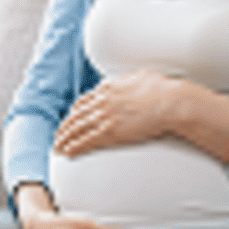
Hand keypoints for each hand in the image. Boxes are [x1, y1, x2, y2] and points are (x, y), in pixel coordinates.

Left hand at [53, 69, 185, 157]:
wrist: (171, 102)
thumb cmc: (162, 89)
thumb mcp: (140, 76)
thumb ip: (128, 79)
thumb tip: (127, 79)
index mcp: (108, 88)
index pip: (83, 101)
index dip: (74, 112)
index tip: (71, 118)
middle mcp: (101, 101)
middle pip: (75, 116)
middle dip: (64, 127)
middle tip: (58, 135)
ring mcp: (104, 117)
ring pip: (76, 129)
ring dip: (64, 139)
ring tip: (58, 147)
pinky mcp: (109, 132)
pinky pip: (85, 141)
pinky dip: (74, 147)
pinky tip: (67, 152)